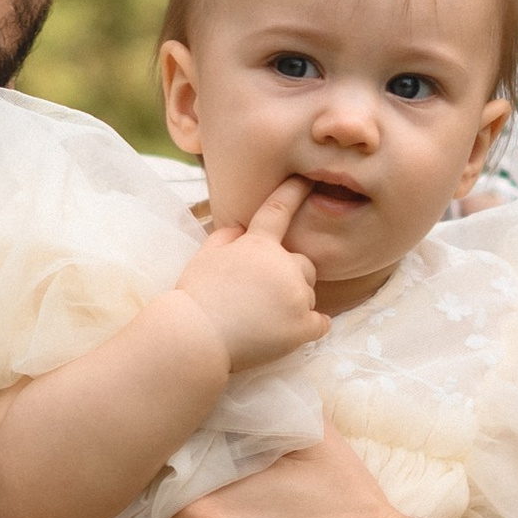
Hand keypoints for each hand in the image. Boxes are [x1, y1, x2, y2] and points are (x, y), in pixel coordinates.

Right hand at [174, 175, 328, 374]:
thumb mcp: (205, 256)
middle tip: (263, 295)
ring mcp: (295, 297)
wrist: (196, 337)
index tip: (307, 181)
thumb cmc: (196, 296)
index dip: (294, 192)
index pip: (279, 210)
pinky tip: (291, 330)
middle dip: (290, 276)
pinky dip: (310, 326)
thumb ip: (227, 236)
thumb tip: (241, 227)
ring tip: (264, 318)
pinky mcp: (302, 327)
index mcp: (259, 246)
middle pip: (304, 264)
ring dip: (294, 302)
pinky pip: (321, 323)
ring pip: (309, 294)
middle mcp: (283, 266)